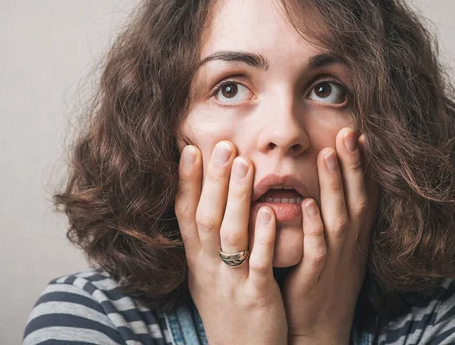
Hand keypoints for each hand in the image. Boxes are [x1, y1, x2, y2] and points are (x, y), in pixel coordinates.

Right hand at [175, 141, 287, 344]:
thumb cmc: (227, 308)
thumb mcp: (207, 274)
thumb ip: (206, 240)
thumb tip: (203, 200)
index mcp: (197, 260)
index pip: (185, 214)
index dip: (186, 181)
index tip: (190, 148)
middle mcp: (209, 267)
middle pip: (207, 217)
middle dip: (214, 180)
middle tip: (223, 145)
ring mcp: (232, 282)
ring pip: (231, 235)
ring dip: (237, 199)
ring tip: (245, 165)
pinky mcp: (257, 297)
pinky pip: (259, 264)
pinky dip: (263, 238)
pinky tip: (269, 213)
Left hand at [283, 128, 378, 343]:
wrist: (319, 328)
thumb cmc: (322, 282)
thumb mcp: (336, 249)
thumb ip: (333, 218)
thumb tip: (324, 187)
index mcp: (355, 236)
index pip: (365, 195)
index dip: (365, 166)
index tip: (361, 135)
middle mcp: (350, 244)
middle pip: (357, 198)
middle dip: (353, 165)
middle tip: (348, 132)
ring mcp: (335, 259)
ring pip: (339, 217)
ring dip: (335, 186)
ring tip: (328, 154)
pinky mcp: (315, 276)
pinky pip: (316, 248)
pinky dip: (314, 225)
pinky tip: (307, 204)